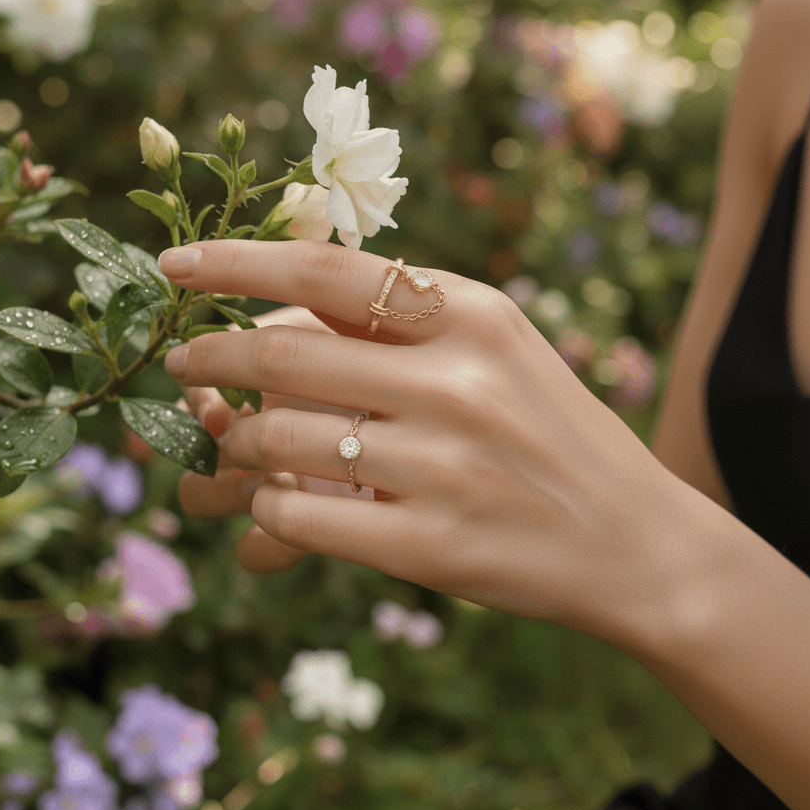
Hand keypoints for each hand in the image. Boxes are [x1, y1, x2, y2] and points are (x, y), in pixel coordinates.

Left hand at [159, 239, 690, 646]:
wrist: (633, 541)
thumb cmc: (549, 433)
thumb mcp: (496, 351)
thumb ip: (400, 324)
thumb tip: (273, 310)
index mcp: (473, 315)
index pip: (327, 272)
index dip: (236, 263)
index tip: (176, 264)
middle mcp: (457, 382)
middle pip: (284, 355)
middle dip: (208, 356)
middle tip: (180, 361)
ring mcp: (443, 467)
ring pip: (277, 441)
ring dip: (233, 442)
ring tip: (230, 443)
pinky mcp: (430, 545)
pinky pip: (298, 517)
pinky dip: (266, 510)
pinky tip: (274, 506)